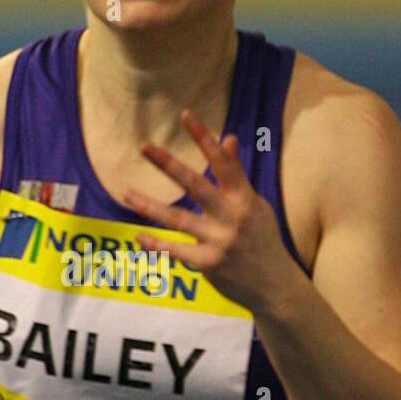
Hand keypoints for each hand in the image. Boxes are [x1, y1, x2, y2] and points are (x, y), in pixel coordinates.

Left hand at [122, 107, 292, 312]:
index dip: (204, 137)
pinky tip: (138, 235)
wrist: (274, 285)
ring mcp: (219, 241)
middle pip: (196, 185)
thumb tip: (227, 138)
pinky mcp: (208, 264)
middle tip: (144, 146)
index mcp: (246, 198)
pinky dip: (156, 244)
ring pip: (178, 219)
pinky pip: (175, 250)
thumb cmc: (261, 238)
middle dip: (168, 164)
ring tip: (126, 193)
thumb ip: (236, 174)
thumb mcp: (255, 204)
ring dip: (149, 206)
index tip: (185, 114)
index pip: (223, 161)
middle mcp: (233, 217)